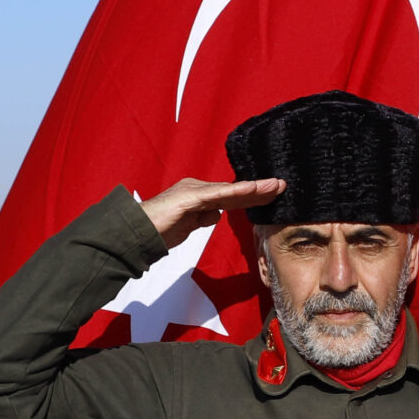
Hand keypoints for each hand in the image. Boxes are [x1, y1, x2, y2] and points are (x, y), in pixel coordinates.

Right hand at [139, 177, 286, 248]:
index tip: (272, 195)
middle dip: (259, 190)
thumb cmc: (159, 229)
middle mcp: (198, 189)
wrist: (137, 232)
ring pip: (230, 190)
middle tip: (281, 186)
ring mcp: (193, 191)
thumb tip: (216, 215)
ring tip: (275, 186)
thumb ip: (202, 217)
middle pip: (234, 191)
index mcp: (198, 195)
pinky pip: (217, 194)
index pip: (230, 196)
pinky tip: (252, 189)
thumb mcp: (187, 225)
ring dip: (254, 188)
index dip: (252, 195)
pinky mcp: (189, 197)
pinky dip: (236, 191)